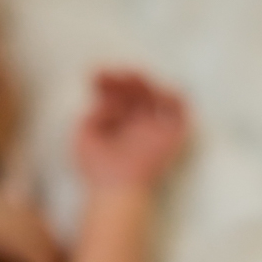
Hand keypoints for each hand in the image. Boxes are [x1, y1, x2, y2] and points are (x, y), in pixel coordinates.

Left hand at [74, 70, 189, 188]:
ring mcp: (156, 126)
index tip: (93, 74)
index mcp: (119, 125)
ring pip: (155, 93)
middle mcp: (138, 124)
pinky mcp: (174, 132)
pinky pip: (179, 106)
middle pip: (136, 91)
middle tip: (110, 76)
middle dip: (123, 80)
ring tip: (127, 79)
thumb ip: (90, 115)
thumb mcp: (82, 137)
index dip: (108, 82)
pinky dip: (170, 94)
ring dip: (142, 83)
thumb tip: (105, 102)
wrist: (115, 187)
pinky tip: (153, 90)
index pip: (117, 97)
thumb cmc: (96, 169)